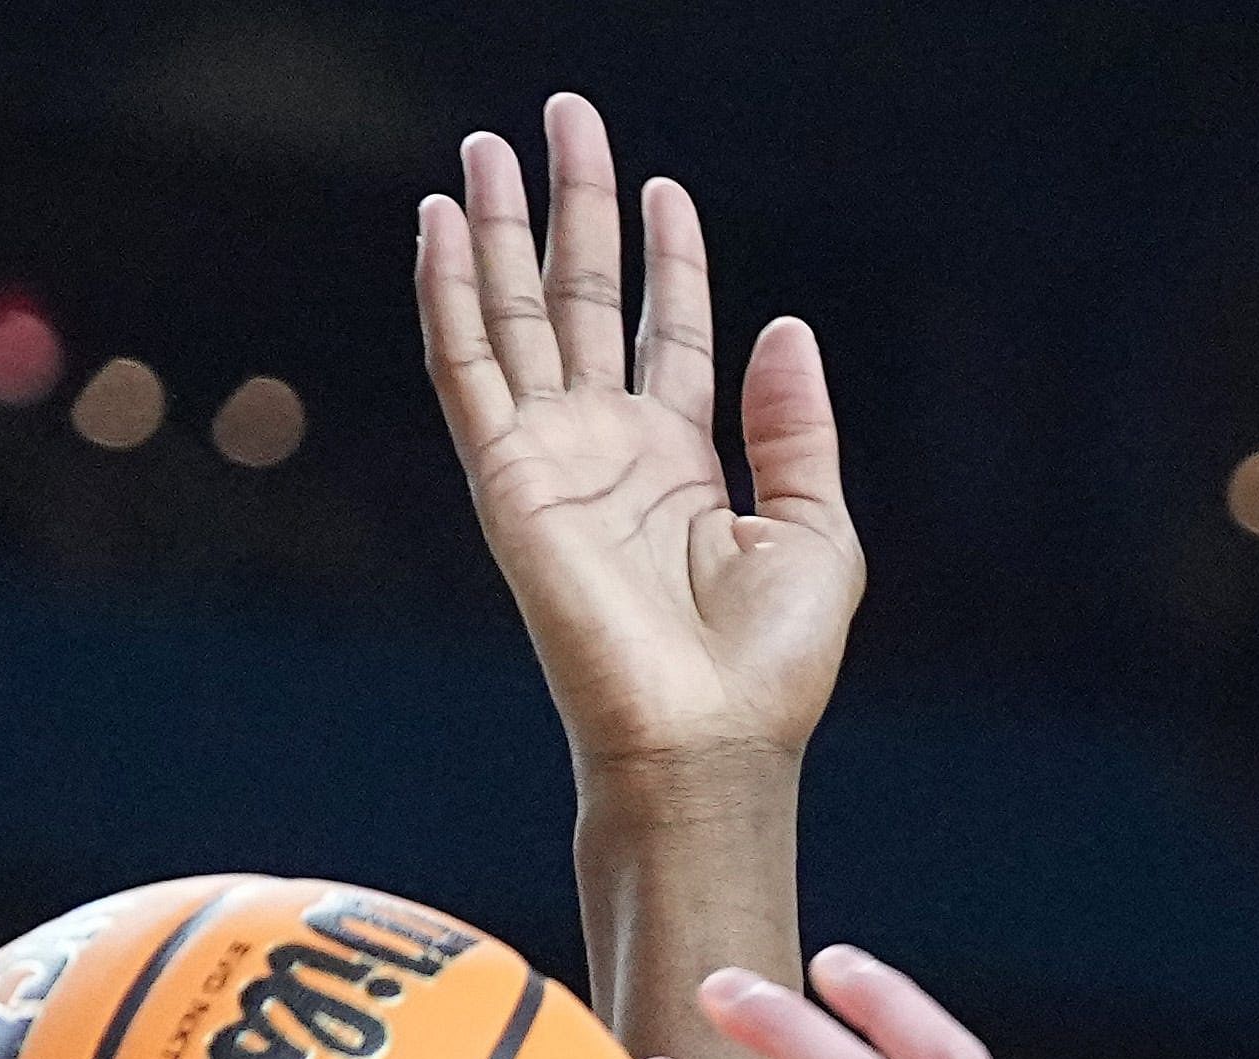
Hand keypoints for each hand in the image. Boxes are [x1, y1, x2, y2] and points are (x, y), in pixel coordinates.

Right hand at [416, 95, 860, 777]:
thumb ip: (797, 428)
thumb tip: (785, 324)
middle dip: (573, 208)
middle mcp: (610, 452)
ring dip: (498, 229)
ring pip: (516, 316)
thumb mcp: (819, 532)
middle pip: (585, 301)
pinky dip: (449, 294)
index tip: (666, 187)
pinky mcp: (507, 479)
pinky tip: (440, 225)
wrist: (707, 740)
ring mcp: (552, 461)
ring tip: (485, 145)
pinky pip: (467, 367)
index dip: (669, 259)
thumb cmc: (771, 666)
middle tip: (564, 117)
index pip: (669, 333)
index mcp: (684, 465)